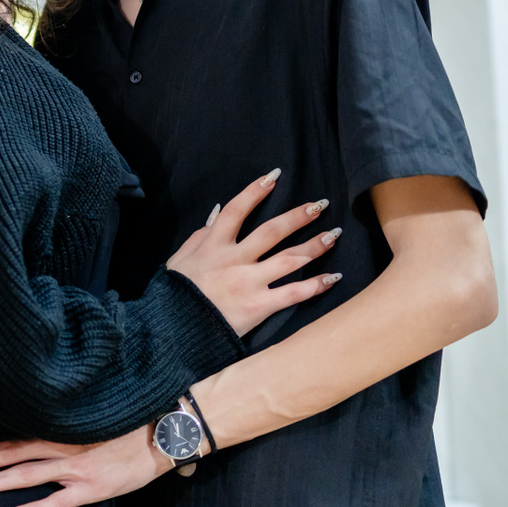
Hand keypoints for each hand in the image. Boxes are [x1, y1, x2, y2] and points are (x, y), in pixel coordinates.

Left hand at [0, 426, 166, 506]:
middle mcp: (60, 444)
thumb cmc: (121, 422)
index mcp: (56, 425)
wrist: (161, 433)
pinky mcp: (92, 488)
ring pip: (25, 475)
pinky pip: (60, 501)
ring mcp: (75, 467)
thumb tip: (26, 423)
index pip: (8, 430)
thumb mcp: (84, 415)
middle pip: (8, 453)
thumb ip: (57, 421)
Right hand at [165, 168, 342, 334]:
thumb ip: (199, 235)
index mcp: (213, 245)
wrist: (174, 329)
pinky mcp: (259, 306)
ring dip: (314, 246)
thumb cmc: (175, 294)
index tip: (273, 177)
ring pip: (289, 259)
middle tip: (319, 205)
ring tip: (333, 235)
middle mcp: (234, 260)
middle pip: (272, 231)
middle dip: (298, 216)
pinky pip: (293, 294)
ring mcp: (248, 283)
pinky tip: (333, 277)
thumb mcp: (179, 258)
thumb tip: (217, 212)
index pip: (236, 211)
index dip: (254, 192)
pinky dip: (315, 285)